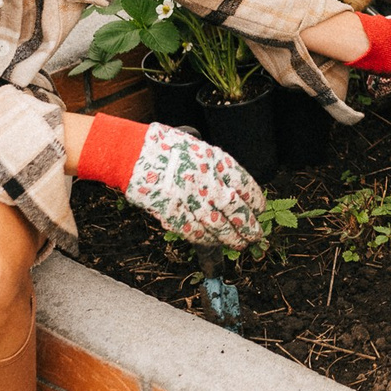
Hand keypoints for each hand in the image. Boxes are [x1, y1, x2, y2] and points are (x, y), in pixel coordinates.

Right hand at [124, 121, 262, 249]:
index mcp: (213, 159)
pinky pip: (192, 230)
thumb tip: (236, 191)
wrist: (131, 152)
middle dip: (248, 225)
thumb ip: (217, 166)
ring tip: (239, 243)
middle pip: (233, 208)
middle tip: (256, 235)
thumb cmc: (165, 147)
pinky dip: (205, 239)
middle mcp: (202, 178)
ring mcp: (185, 196)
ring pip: (216, 224)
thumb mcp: (199, 146)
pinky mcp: (169, 210)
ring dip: (230, 237)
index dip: (255, 201)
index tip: (260, 210)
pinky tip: (213, 242)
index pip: (243, 184)